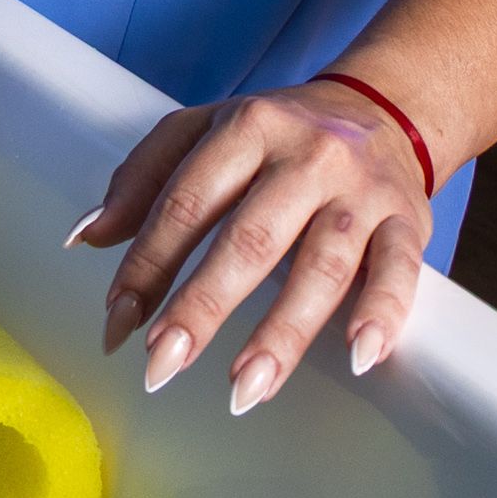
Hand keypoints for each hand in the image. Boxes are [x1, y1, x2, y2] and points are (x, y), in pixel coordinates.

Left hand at [71, 81, 435, 413]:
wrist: (384, 107)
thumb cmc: (278, 133)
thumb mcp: (204, 131)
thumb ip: (143, 181)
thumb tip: (86, 237)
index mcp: (247, 128)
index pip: (186, 201)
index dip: (147, 264)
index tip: (117, 322)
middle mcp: (306, 157)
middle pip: (249, 239)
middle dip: (201, 307)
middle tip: (161, 366)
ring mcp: (361, 192)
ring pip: (322, 265)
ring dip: (282, 333)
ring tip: (242, 390)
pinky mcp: (410, 221)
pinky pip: (401, 270)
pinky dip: (382, 312)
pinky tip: (358, 356)